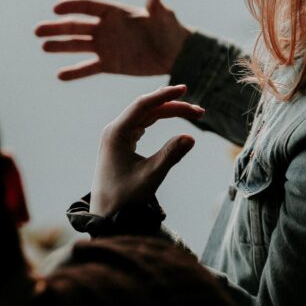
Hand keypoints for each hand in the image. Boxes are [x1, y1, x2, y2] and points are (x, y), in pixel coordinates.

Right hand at [34, 0, 192, 80]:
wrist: (174, 54)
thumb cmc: (170, 31)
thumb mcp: (164, 19)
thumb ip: (157, 9)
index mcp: (115, 12)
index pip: (88, 6)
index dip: (72, 6)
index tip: (56, 9)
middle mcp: (105, 28)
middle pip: (76, 26)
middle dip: (57, 28)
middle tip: (38, 31)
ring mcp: (105, 46)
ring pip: (78, 46)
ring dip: (60, 46)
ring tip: (43, 47)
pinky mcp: (109, 64)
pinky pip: (88, 68)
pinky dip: (75, 72)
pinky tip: (60, 75)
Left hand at [90, 84, 203, 216]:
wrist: (105, 216)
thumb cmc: (124, 198)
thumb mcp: (150, 177)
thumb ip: (170, 155)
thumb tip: (191, 137)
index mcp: (115, 133)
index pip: (143, 105)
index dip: (164, 95)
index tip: (184, 89)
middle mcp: (114, 130)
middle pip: (146, 109)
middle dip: (173, 106)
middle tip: (200, 112)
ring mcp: (117, 136)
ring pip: (145, 116)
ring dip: (168, 112)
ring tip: (193, 113)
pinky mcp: (121, 144)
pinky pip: (142, 124)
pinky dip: (158, 119)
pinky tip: (170, 115)